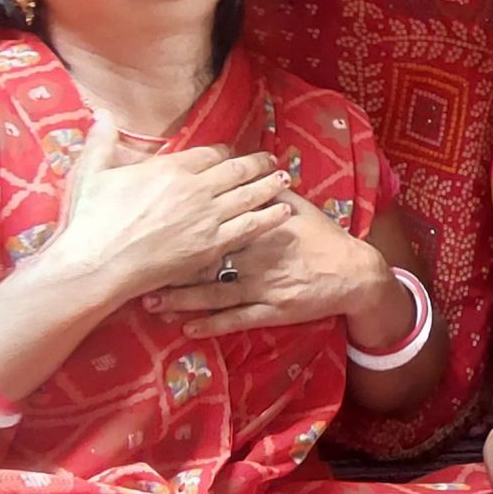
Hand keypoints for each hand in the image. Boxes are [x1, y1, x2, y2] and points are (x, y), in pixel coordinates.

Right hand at [29, 112, 293, 310]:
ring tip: (286, 178)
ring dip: (269, 185)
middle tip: (270, 160)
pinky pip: (250, 227)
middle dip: (256, 163)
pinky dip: (269, 217)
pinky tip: (284, 212)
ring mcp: (207, 217)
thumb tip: (101, 112)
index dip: (224, 153)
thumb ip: (102, 141)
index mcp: (170, 167)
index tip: (231, 154)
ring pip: (248, 196)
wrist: (99, 262)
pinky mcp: (212, 246)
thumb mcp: (92, 172)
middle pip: (236, 170)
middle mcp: (195, 188)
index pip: (208, 154)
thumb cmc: (91, 220)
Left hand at [142, 191, 391, 335]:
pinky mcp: (273, 311)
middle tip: (138, 272)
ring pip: (216, 294)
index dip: (184, 230)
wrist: (354, 272)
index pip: (215, 227)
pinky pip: (237, 319)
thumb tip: (241, 165)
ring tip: (152, 304)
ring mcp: (264, 287)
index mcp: (260, 228)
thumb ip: (266, 190)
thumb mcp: (298, 205)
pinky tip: (188, 329)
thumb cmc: (321, 236)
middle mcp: (258, 257)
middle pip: (207, 263)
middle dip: (172, 269)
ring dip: (183, 301)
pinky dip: (212, 325)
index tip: (154, 231)